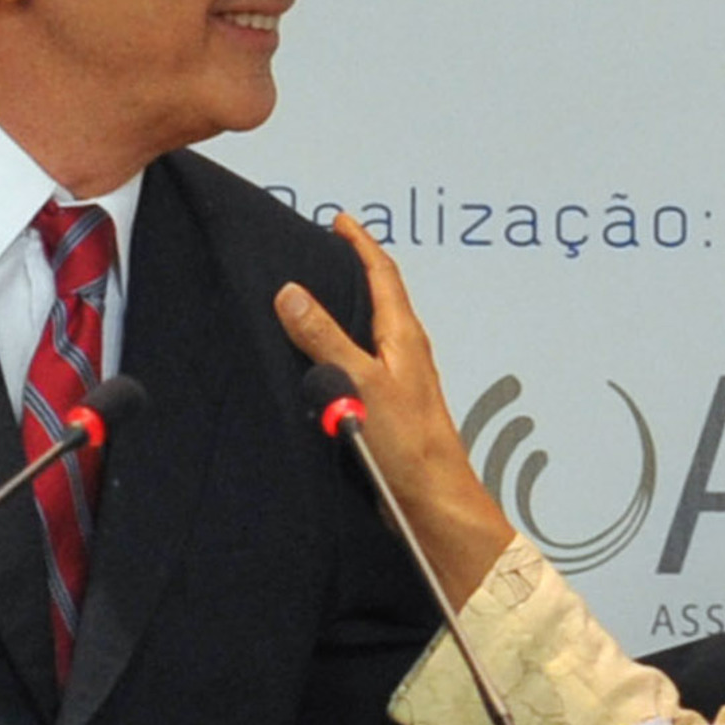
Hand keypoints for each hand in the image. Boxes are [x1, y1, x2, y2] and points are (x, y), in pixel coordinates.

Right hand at [274, 216, 514, 606]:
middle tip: (327, 249)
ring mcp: (400, 382)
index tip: (339, 221)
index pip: (383, 274)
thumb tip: (292, 293)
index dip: (360, 244)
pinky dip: (342, 348)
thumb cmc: (409, 447)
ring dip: (349, 309)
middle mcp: (406, 354)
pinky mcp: (389, 409)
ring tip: (319, 296)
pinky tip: (322, 363)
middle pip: (381, 298)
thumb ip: (325, 338)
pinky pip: (363, 364)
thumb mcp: (359, 382)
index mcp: (404, 337)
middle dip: (355, 270)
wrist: (433, 503)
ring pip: (372, 331)